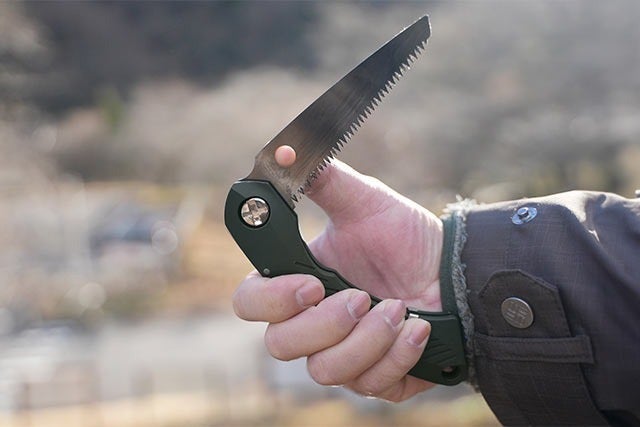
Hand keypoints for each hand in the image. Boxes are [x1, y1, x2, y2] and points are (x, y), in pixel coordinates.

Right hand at [232, 160, 442, 400]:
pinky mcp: (376, 379)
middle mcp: (311, 324)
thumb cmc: (403, 236)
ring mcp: (342, 355)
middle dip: (324, 324)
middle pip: (280, 346)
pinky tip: (419, 328)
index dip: (271, 300)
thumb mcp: (364, 202)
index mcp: (297, 282)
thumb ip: (322, 180)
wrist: (453, 270)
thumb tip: (283, 151)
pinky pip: (371, 385)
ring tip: (399, 308)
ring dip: (366, 340)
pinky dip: (397, 354)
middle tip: (360, 297)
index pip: (250, 303)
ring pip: (324, 371)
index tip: (312, 282)